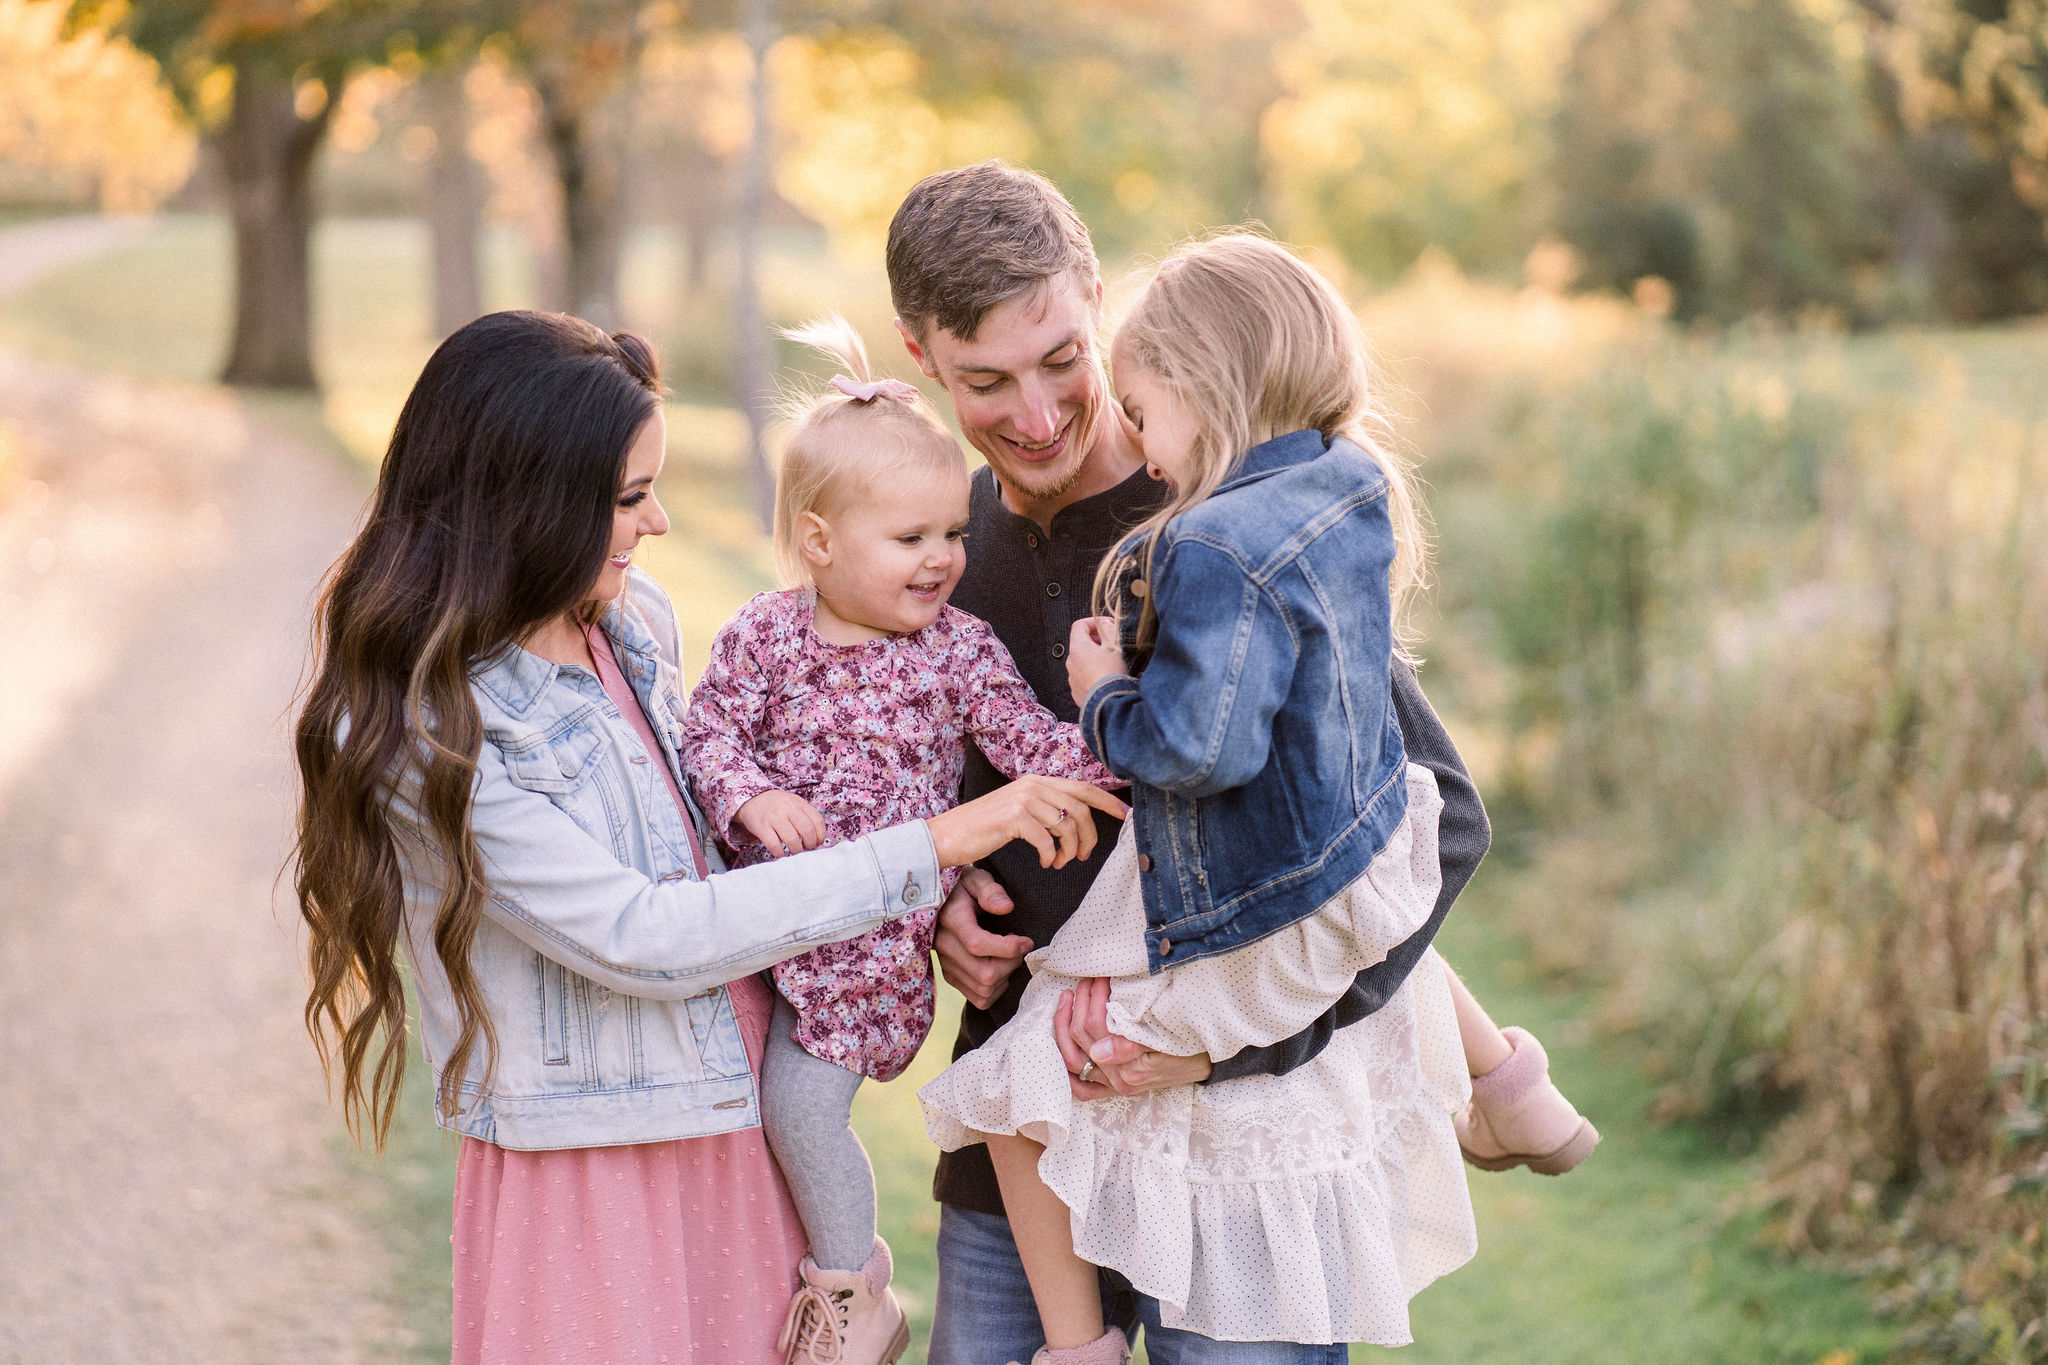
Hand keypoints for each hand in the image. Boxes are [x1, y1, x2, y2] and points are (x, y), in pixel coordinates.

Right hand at [734, 790, 827, 858]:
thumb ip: (805, 816)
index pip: (817, 821)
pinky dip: (780, 853)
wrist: (751, 799)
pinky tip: (780, 853)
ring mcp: (774, 818)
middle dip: (810, 844)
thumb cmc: (777, 806)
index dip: (820, 836)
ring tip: (794, 850)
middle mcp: (788, 809)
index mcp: (799, 803)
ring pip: (792, 839)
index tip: (817, 843)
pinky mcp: (761, 827)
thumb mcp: (794, 803)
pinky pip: (774, 845)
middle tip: (806, 848)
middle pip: (807, 831)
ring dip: (796, 850)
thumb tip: (817, 839)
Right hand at [926, 776, 1127, 870]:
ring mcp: (1023, 799)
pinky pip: (1047, 839)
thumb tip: (1074, 822)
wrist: (947, 835)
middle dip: (1090, 836)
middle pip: (1080, 808)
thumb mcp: (1020, 811)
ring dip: (1070, 851)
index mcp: (1037, 781)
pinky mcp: (1013, 818)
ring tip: (1060, 863)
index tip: (1126, 815)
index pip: (1082, 787)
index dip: (1108, 801)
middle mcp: (1032, 785)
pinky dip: (1051, 855)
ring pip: (1067, 826)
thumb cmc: (984, 828)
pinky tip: (1045, 863)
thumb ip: (1045, 809)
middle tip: (1083, 857)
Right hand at [933, 868, 1031, 1010]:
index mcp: (950, 919)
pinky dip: (996, 989)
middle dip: (1011, 964)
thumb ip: (990, 890)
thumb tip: (1006, 907)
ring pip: (983, 990)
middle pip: (984, 973)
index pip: (977, 944)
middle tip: (1020, 947)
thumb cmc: (963, 887)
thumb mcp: (976, 878)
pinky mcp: (951, 976)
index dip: (1007, 947)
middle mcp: (944, 945)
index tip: (1026, 940)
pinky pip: (978, 998)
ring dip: (1006, 977)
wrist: (940, 901)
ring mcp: (946, 964)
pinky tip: (1001, 969)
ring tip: (1009, 957)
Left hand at [1054, 975, 1211, 1098]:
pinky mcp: (1114, 1086)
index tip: (1102, 975)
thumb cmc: (1194, 1046)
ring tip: (1070, 997)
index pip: (1094, 1028)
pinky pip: (1081, 1087)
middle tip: (1088, 979)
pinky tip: (1062, 1044)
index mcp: (1130, 1069)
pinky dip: (1068, 1067)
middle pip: (1080, 1037)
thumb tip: (1098, 1052)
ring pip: (1072, 1057)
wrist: (1211, 1063)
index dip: (1093, 997)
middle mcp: (1117, 1081)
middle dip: (1080, 1002)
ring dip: (1065, 1024)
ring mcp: (1114, 1085)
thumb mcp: (1170, 1041)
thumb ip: (1133, 1046)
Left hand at [1066, 616, 1127, 708]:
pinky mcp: (1076, 692)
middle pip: (1081, 644)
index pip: (1079, 625)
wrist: (1108, 702)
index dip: (1093, 622)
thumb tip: (1105, 624)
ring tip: (1111, 663)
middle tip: (1112, 644)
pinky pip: (1083, 678)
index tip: (1106, 625)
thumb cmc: (1111, 673)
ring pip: (1082, 662)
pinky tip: (1105, 678)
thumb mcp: (1114, 646)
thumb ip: (1109, 629)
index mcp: (1078, 648)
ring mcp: (1072, 678)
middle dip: (1096, 641)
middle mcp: (1071, 662)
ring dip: (1094, 659)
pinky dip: (1092, 674)